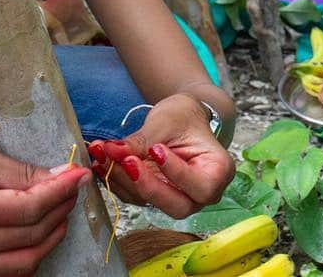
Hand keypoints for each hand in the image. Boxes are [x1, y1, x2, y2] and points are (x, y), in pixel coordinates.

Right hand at [0, 138, 88, 276]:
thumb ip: (18, 171)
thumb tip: (61, 177)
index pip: (26, 210)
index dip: (60, 192)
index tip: (79, 174)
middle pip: (29, 237)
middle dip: (60, 210)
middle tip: (72, 187)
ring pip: (22, 264)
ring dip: (50, 236)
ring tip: (58, 208)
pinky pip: (4, 273)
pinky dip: (28, 254)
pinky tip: (36, 230)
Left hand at [92, 94, 233, 218]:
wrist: (179, 118)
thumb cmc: (184, 116)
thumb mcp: (168, 122)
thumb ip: (143, 140)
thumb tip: (114, 150)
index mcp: (218, 173)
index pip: (200, 185)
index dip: (176, 172)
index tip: (155, 150)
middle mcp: (201, 193)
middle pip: (175, 205)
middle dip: (146, 184)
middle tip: (126, 160)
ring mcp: (178, 198)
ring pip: (150, 202)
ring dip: (122, 180)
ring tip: (103, 154)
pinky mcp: (155, 197)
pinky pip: (135, 196)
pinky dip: (117, 180)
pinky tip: (103, 161)